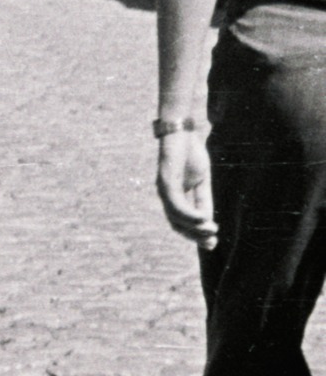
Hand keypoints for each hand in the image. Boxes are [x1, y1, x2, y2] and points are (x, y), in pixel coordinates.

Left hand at [157, 130, 216, 249]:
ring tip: (211, 231)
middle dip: (194, 236)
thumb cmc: (191, 154)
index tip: (212, 244)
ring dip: (194, 227)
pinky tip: (202, 220)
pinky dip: (189, 214)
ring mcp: (163, 188)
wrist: (183, 132)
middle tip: (212, 244)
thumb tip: (207, 222)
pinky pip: (176, 202)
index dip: (195, 235)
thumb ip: (202, 200)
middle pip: (176, 224)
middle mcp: (165, 195)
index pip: (181, 222)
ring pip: (175, 216)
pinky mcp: (165, 180)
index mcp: (174, 196)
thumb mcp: (201, 181)